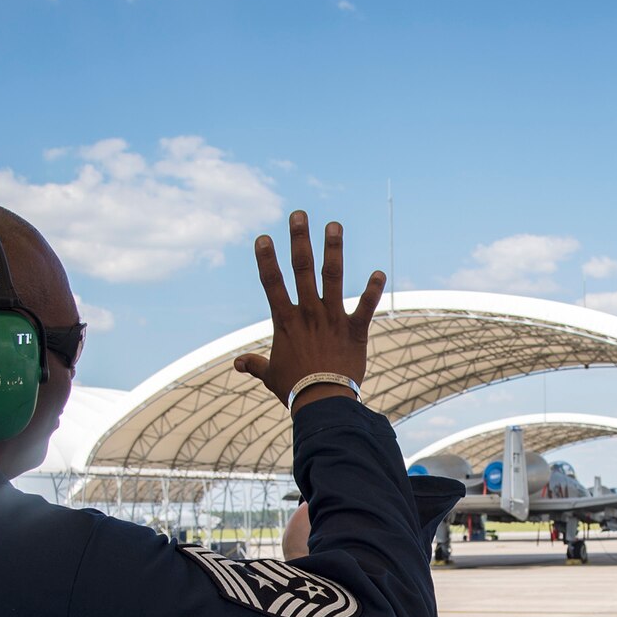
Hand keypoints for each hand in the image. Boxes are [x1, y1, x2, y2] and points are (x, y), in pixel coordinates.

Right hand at [234, 209, 384, 409]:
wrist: (323, 402)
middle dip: (299, 239)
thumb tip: (237, 365)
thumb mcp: (271, 375)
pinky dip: (373, 289)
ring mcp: (332, 318)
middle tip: (298, 214)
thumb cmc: (295, 389)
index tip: (263, 237)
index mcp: (285, 320)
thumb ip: (255, 365)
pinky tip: (379, 272)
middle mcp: (309, 312)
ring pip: (333, 277)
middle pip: (301, 268)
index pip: (271, 283)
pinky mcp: (355, 330)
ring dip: (334, 249)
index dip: (266, 259)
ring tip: (334, 225)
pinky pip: (366, 306)